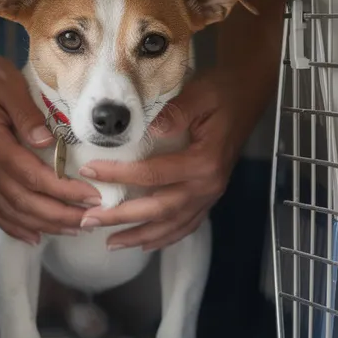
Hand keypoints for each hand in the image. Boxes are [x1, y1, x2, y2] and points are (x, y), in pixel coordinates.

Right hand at [0, 55, 100, 243]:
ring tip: (74, 229)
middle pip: (24, 200)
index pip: (31, 175)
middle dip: (60, 214)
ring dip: (44, 225)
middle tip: (91, 220)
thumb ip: (26, 113)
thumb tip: (46, 141)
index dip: (63, 190)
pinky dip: (16, 227)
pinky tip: (36, 236)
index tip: (92, 196)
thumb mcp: (8, 83)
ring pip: (12, 211)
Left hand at [76, 77, 243, 251]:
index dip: (119, 175)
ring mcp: (211, 195)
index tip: (89, 172)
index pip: (153, 174)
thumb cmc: (222, 93)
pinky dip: (167, 237)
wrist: (248, 95)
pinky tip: (146, 244)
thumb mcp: (199, 95)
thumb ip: (175, 113)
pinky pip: (187, 224)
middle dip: (122, 217)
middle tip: (90, 221)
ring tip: (111, 244)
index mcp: (204, 162)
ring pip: (172, 224)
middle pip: (159, 208)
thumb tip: (149, 129)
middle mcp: (208, 185)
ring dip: (140, 235)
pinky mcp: (210, 196)